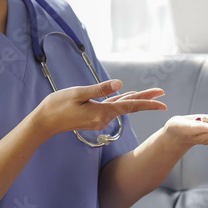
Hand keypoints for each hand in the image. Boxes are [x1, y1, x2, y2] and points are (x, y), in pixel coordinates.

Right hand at [35, 79, 165, 137]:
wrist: (44, 123)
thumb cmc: (57, 106)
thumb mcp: (78, 93)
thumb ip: (100, 89)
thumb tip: (120, 85)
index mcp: (101, 112)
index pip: (130, 106)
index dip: (148, 103)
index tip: (163, 103)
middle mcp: (103, 118)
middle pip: (129, 106)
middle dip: (147, 99)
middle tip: (163, 92)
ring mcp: (98, 119)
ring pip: (121, 106)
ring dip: (135, 99)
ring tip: (151, 93)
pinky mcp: (94, 118)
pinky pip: (112, 108)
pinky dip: (121, 101)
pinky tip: (129, 95)